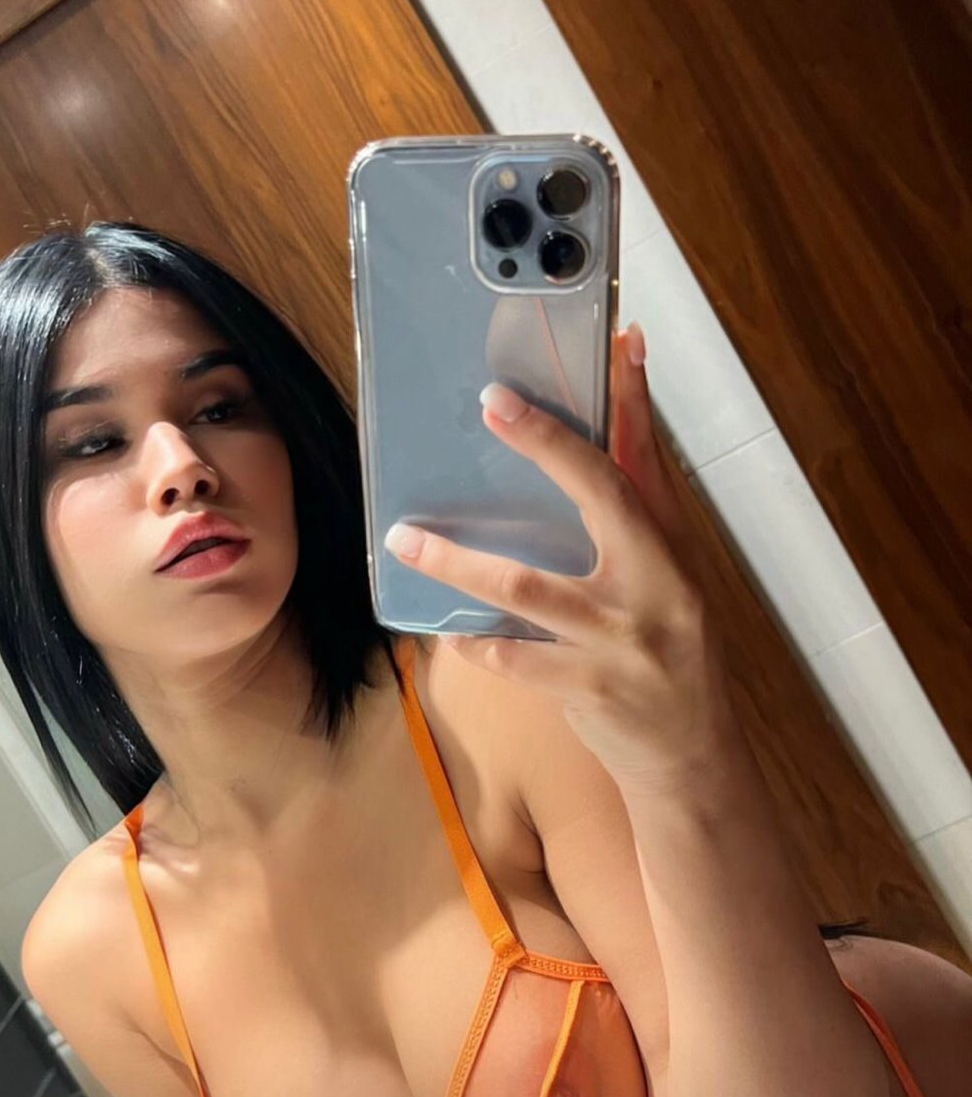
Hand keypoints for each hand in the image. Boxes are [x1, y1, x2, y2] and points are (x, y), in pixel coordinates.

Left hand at [383, 322, 739, 796]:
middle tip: (491, 404)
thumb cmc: (667, 648)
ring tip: (406, 540)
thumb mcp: (668, 573)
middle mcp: (658, 586)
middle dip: (547, 442)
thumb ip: (643, 499)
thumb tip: (629, 405)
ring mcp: (624, 641)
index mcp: (673, 550)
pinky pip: (514, 656)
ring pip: (529, 589)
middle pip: (601, 497)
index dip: (628, 400)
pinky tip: (445, 625)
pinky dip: (474, 639)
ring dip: (460, 562)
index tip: (609, 339)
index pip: (649, 461)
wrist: (690, 757)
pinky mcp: (590, 690)